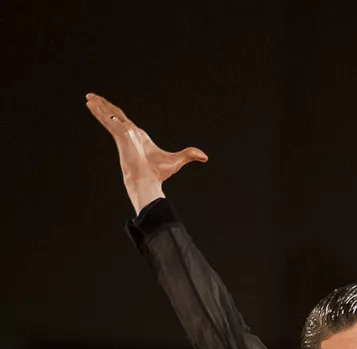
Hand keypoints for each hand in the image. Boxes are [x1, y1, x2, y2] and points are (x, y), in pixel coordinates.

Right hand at [85, 93, 206, 213]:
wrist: (147, 180)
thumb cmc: (158, 173)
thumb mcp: (177, 160)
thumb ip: (189, 155)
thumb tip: (205, 157)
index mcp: (138, 137)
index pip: (125, 122)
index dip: (117, 115)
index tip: (110, 111)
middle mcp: (129, 133)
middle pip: (115, 115)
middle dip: (104, 106)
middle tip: (93, 98)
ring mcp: (123, 133)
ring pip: (109, 116)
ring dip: (99, 106)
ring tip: (88, 98)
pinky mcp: (119, 135)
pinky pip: (107, 120)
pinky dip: (99, 112)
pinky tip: (90, 104)